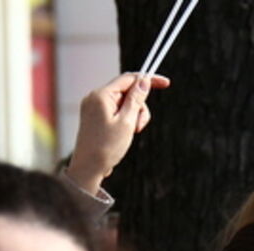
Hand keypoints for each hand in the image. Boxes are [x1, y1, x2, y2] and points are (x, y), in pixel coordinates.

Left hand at [64, 72, 170, 196]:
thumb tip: (144, 80)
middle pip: (127, 92)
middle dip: (139, 107)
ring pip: (124, 103)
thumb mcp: (127, 122)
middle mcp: (95, 97)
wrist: (88, 168)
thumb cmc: (106, 147)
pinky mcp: (95, 117)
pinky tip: (124, 134)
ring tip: (131, 133)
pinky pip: (116, 111)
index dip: (148, 79)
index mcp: (101, 95)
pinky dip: (125, 120)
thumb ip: (136, 99)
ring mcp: (94, 107)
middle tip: (138, 126)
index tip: (166, 83)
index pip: (129, 78)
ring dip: (133, 116)